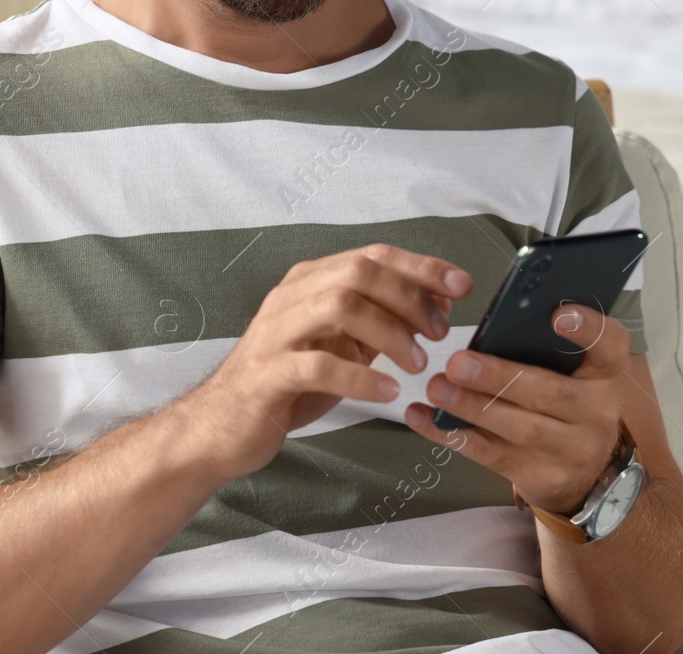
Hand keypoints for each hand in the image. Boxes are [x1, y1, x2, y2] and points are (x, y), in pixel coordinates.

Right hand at [183, 244, 471, 480]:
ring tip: (417, 364)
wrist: (221, 426)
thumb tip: (436, 302)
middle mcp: (290, 298)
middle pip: (359, 273)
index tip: (461, 285)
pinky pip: (317, 365)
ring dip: (390, 333)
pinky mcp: (266, 374)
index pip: (373, 255)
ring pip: (339, 306)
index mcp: (309, 282)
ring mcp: (275, 334)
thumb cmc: (287, 383)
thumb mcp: (342, 345)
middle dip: (409, 297)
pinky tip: (386, 393)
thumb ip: (381, 321)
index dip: (421, 267)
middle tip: (438, 333)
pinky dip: (360, 377)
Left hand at [404, 303, 628, 515]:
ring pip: (519, 428)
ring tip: (438, 389)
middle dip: (500, 377)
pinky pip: (490, 454)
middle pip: (550, 393)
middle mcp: (596, 412)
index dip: (588, 328)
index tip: (557, 315)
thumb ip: (545, 349)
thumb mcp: (574, 374)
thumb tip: (493, 322)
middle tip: (459, 362)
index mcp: (604, 374)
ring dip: (473, 407)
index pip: (611, 345)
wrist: (587, 475)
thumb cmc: (568, 406)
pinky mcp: (541, 477)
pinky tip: (423, 416)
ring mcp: (570, 450)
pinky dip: (452, 433)